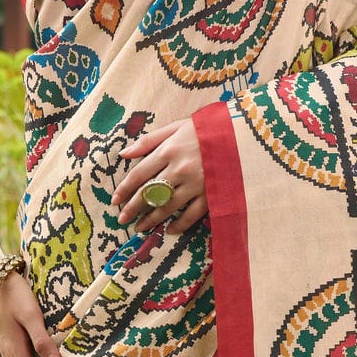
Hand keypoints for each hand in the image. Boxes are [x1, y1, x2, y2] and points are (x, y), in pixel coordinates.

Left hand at [113, 119, 207, 234]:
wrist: (241, 135)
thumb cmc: (207, 128)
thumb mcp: (176, 126)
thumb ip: (149, 140)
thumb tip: (124, 153)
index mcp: (168, 150)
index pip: (139, 174)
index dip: (125, 189)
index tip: (115, 201)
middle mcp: (179, 169)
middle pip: (150, 193)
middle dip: (133, 208)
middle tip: (121, 220)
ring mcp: (196, 184)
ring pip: (168, 207)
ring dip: (151, 219)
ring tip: (140, 228)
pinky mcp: (211, 194)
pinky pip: (192, 215)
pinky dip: (179, 224)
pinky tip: (169, 230)